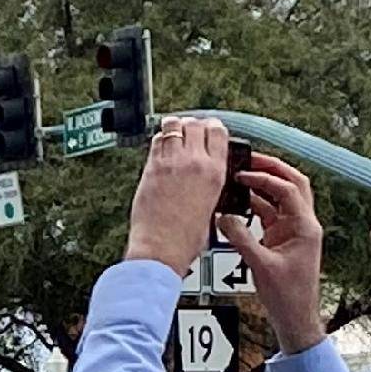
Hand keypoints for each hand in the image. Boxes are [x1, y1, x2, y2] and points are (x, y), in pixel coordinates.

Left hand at [123, 115, 232, 278]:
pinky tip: (159, 144)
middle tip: (188, 129)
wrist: (163, 247)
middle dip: (192, 124)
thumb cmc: (185, 237)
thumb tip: (201, 175)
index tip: (208, 128)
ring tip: (172, 131)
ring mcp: (172, 162)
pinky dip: (158, 138)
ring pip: (173, 126)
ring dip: (173, 127)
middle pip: (195, 124)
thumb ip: (208, 183)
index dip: (212, 127)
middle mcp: (195, 162)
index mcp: (216, 172)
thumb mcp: (211, 205)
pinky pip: (156, 141)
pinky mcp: (151, 167)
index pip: (219, 132)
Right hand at [222, 155, 326, 353]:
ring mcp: (294, 230)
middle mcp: (303, 224)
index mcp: (305, 227)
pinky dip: (256, 204)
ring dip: (264, 184)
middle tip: (249, 160)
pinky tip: (239, 202)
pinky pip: (270, 212)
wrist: (295, 317)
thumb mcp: (260, 265)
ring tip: (242, 176)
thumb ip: (240, 238)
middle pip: (292, 183)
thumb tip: (223, 216)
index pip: (288, 189)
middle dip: (272, 169)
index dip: (265, 178)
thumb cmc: (287, 296)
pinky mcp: (283, 238)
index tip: (243, 175)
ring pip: (282, 196)